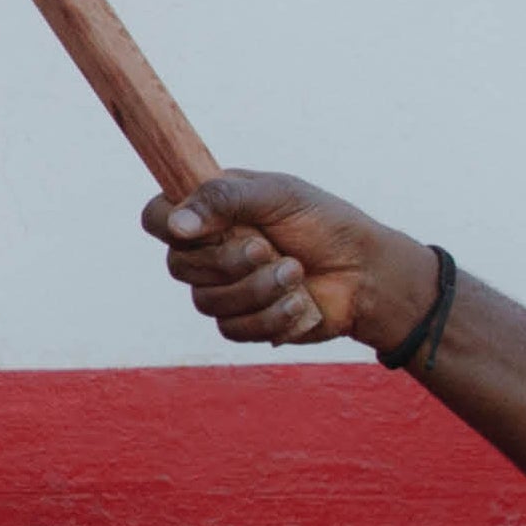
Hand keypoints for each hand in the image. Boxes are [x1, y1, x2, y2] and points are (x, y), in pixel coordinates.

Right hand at [145, 171, 437, 353]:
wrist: (368, 273)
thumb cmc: (325, 224)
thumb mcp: (278, 195)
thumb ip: (223, 199)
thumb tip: (176, 224)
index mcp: (211, 212)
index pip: (157, 218)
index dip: (168, 226)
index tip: (198, 230)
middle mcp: (208, 251)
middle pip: (179, 267)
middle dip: (230, 262)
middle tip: (269, 248)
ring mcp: (222, 290)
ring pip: (207, 302)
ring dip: (259, 290)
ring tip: (297, 273)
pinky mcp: (241, 323)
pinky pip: (233, 330)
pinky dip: (272, 316)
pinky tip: (300, 303)